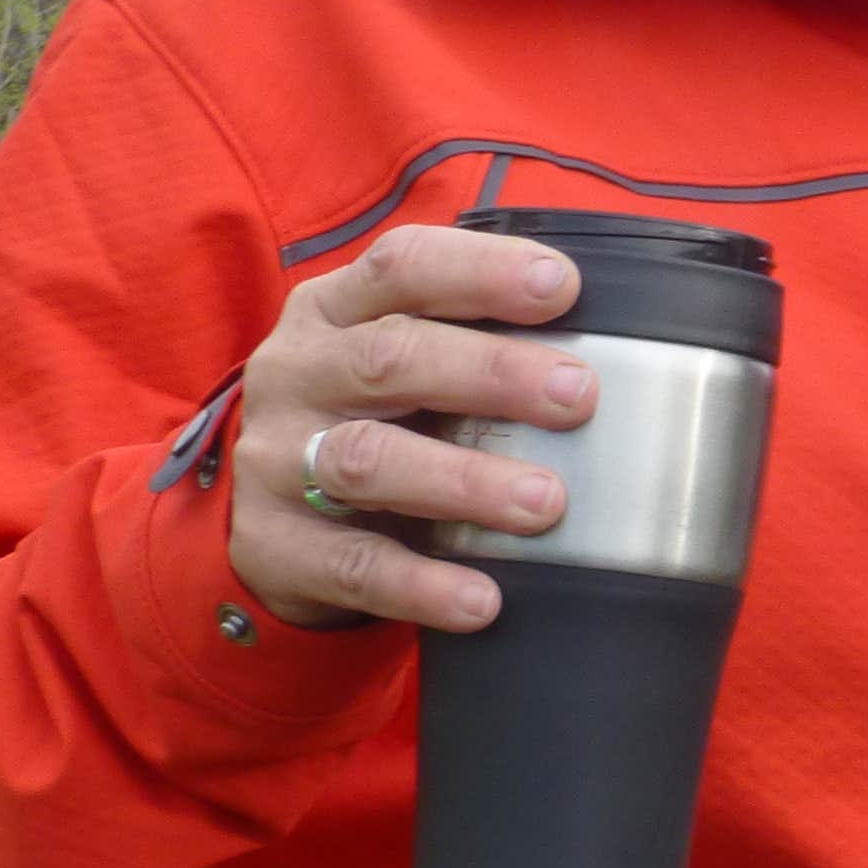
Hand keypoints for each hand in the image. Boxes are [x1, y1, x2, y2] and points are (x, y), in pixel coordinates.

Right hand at [229, 224, 592, 633]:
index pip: (399, 268)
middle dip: (491, 373)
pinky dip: (422, 584)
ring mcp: (276, 460)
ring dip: (463, 481)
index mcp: (332, 311)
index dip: (479, 272)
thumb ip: (467, 345)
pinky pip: (353, 566)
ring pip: (368, 461)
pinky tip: (482, 599)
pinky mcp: (275, 545)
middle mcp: (297, 373)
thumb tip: (603, 353)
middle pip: (389, 358)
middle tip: (578, 397)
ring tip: (544, 503)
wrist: (263, 528)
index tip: (560, 287)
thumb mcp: (396, 366)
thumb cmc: (366, 424)